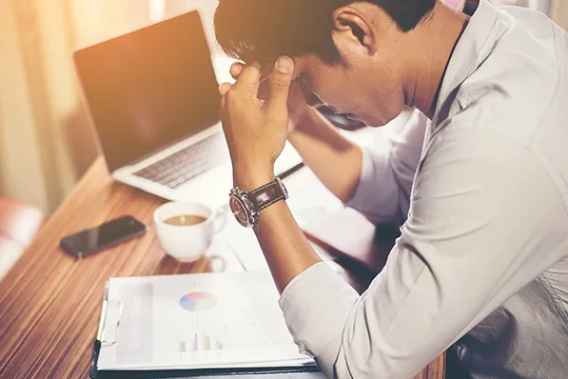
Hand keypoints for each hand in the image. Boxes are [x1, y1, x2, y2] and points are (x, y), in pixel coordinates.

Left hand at [219, 57, 294, 188]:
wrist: (251, 168)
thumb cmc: (263, 143)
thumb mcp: (277, 110)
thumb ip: (280, 83)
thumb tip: (284, 60)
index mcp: (238, 93)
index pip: (254, 67)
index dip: (270, 67)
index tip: (283, 73)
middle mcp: (228, 99)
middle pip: (247, 77)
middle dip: (264, 78)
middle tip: (280, 84)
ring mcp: (227, 110)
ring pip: (243, 90)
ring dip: (258, 90)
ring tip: (274, 97)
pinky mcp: (230, 120)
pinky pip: (240, 103)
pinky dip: (252, 102)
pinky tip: (264, 110)